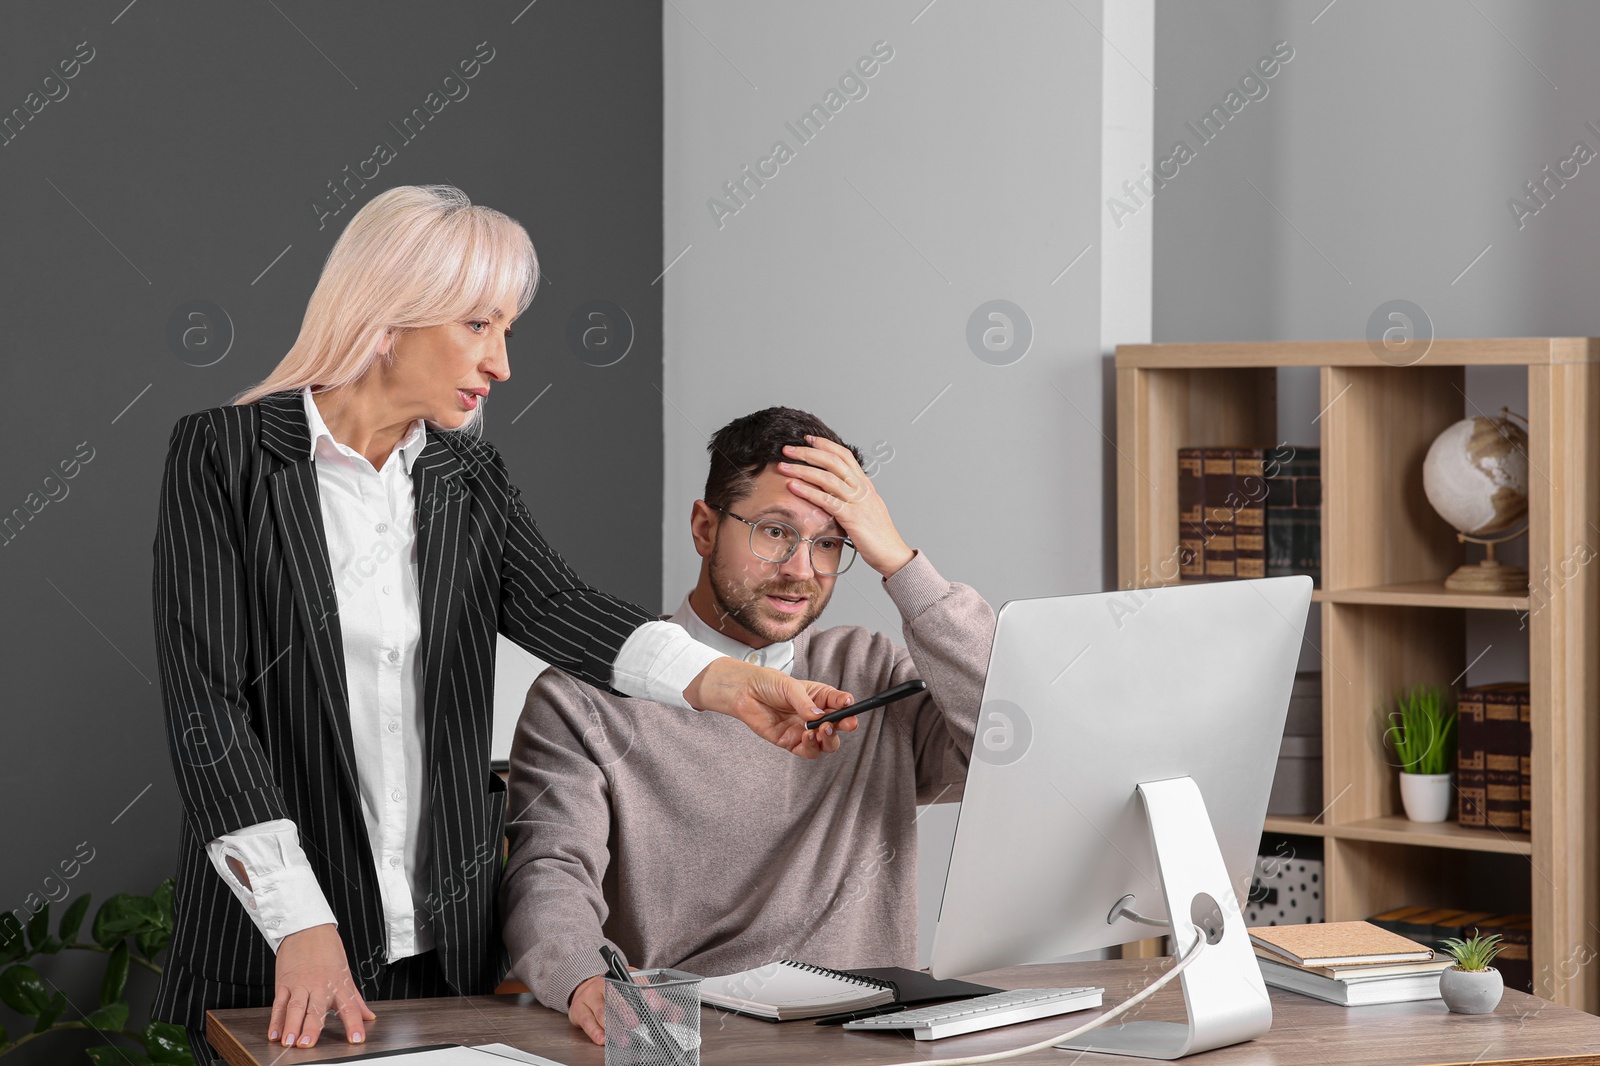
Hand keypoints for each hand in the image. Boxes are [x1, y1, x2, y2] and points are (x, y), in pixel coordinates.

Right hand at [269, 924, 374, 1047]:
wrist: (307, 928)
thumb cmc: (329, 951)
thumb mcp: (346, 974)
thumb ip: (356, 1000)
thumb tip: (369, 1017)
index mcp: (339, 985)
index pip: (350, 1008)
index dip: (354, 1024)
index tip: (357, 1040)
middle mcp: (320, 986)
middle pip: (316, 1009)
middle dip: (312, 1028)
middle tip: (307, 1044)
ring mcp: (300, 984)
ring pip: (295, 1007)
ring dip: (291, 1026)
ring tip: (289, 1042)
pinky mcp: (284, 983)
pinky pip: (279, 1003)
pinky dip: (275, 1020)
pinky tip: (274, 1033)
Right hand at [571, 966, 685, 1048]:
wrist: (585, 988)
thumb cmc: (614, 992)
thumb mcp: (635, 992)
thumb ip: (659, 1004)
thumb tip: (676, 1015)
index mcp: (622, 976)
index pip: (635, 980)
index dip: (645, 992)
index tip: (654, 1004)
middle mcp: (604, 983)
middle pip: (615, 995)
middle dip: (625, 1010)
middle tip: (634, 1023)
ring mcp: (590, 996)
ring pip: (600, 1010)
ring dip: (612, 1026)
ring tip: (622, 1038)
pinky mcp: (579, 1009)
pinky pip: (586, 1021)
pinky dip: (595, 1031)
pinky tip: (602, 1039)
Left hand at [684, 659, 857, 757]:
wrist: (744, 693)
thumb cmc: (768, 684)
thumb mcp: (789, 686)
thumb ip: (805, 703)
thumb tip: (818, 716)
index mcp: (819, 697)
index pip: (840, 704)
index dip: (848, 707)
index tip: (851, 707)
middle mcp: (815, 715)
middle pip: (838, 727)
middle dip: (844, 726)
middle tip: (846, 723)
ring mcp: (804, 730)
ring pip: (827, 743)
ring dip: (830, 739)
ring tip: (823, 729)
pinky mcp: (791, 742)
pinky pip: (808, 751)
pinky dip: (812, 746)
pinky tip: (808, 736)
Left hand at [778, 436, 913, 577]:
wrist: (893, 554)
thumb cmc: (877, 535)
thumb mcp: (866, 509)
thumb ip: (852, 497)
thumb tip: (833, 491)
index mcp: (865, 484)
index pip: (845, 455)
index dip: (826, 445)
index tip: (808, 439)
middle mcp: (862, 488)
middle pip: (833, 461)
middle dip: (808, 453)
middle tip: (787, 449)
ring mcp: (858, 502)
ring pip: (827, 477)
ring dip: (802, 470)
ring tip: (783, 466)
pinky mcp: (852, 517)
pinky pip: (827, 500)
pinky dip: (808, 491)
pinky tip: (793, 487)